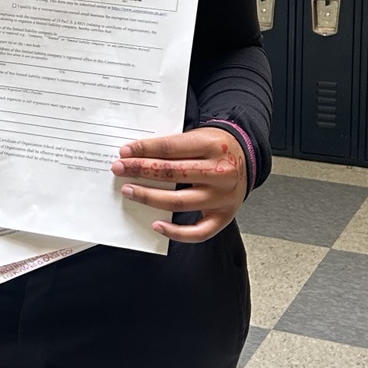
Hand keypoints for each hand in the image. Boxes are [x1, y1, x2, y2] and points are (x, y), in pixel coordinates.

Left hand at [111, 126, 245, 242]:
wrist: (247, 158)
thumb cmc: (216, 147)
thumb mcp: (198, 135)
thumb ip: (172, 146)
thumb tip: (136, 156)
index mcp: (212, 146)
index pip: (170, 148)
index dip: (144, 150)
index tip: (124, 153)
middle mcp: (220, 172)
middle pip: (172, 173)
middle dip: (140, 171)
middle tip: (120, 169)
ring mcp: (222, 197)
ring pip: (178, 202)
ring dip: (149, 197)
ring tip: (130, 191)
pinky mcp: (224, 217)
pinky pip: (197, 232)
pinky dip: (175, 232)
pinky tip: (156, 225)